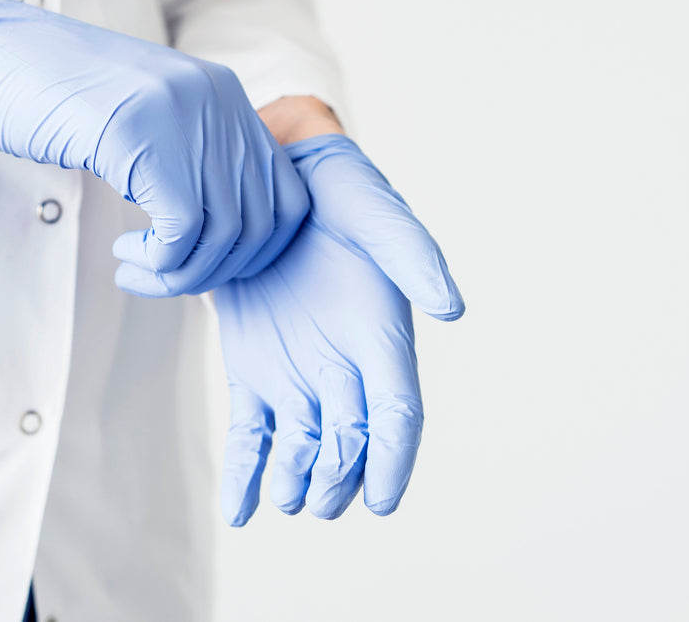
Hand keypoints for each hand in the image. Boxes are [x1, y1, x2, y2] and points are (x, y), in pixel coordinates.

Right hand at [0, 0, 307, 295]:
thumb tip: (223, 232)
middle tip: (164, 277)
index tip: (199, 264)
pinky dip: (163, 262)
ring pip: (227, 231)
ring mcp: (181, 112)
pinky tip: (127, 257)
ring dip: (184, 273)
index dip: (252, 252)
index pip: (288, 197)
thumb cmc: (44, 96)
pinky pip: (185, 228)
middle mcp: (217, 99)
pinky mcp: (138, 133)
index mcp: (223, 95)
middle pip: (266, 220)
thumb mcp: (139, 122)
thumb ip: (187, 159)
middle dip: (218, 270)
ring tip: (138, 270)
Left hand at [215, 133, 462, 525]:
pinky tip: (237, 511)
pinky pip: (251, 435)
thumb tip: (451, 307)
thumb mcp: (377, 214)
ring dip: (293, 480)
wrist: (274, 177)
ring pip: (301, 447)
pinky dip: (244, 474)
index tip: (384, 502)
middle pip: (350, 443)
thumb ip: (412, 256)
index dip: (394, 461)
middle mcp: (346, 368)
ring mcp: (298, 374)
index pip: (398, 415)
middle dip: (338, 478)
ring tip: (282, 498)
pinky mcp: (254, 373)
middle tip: (318, 501)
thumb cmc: (339, 193)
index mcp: (383, 338)